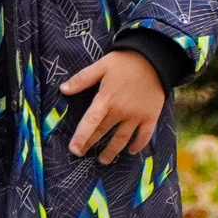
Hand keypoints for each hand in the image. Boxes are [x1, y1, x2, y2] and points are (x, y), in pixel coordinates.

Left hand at [60, 49, 163, 164]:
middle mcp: (120, 111)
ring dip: (112, 151)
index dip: (81, 137)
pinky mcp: (150, 116)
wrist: (155, 58)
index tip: (74, 150)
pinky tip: (132, 151)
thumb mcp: (102, 65)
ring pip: (122, 138)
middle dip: (91, 144)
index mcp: (106, 99)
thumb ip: (82, 78)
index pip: (90, 122)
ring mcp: (136, 116)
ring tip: (103, 160)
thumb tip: (62, 89)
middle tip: (81, 154)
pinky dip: (138, 145)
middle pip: (103, 132)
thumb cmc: (126, 61)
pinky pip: (144, 135)